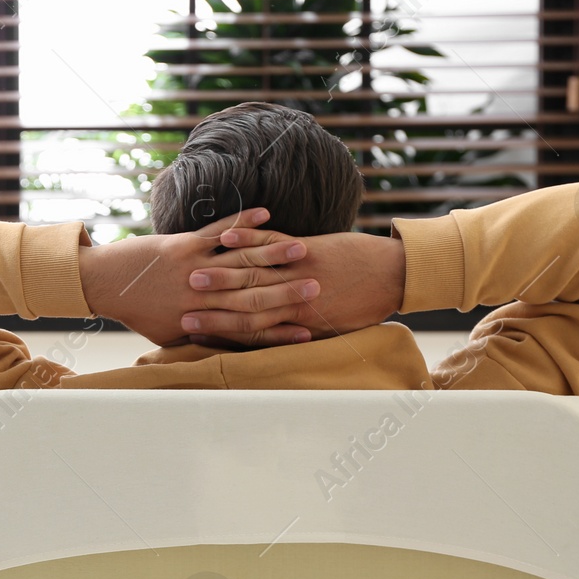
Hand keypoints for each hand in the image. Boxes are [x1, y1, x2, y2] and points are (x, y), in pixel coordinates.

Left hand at [78, 208, 318, 347]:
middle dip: (287, 291)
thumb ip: (198, 338)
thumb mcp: (168, 335)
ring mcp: (194, 266)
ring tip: (303, 251)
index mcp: (201, 320)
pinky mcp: (185, 243)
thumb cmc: (138, 312)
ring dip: (274, 254)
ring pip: (241, 260)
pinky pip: (219, 231)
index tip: (309, 329)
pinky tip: (266, 214)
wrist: (105, 283)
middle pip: (252, 293)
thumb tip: (224, 346)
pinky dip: (243, 224)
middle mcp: (201, 295)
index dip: (280, 330)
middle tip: (318, 287)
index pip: (248, 328)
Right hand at [182, 227, 405, 346]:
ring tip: (190, 274)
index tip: (189, 331)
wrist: (398, 277)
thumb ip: (305, 332)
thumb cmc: (368, 303)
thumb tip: (283, 341)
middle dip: (209, 306)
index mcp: (299, 324)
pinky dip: (246, 237)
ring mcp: (298, 272)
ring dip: (219, 273)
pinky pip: (270, 242)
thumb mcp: (335, 328)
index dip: (217, 331)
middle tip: (180, 308)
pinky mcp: (306, 248)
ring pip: (250, 273)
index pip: (250, 331)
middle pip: (243, 305)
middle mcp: (294, 301)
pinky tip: (224, 238)